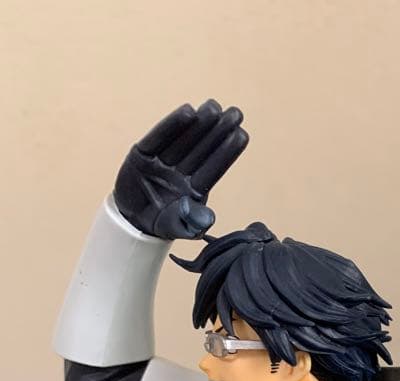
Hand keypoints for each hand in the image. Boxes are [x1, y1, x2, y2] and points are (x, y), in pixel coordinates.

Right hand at [113, 99, 247, 239]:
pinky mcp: (142, 155)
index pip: (214, 168)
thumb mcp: (178, 228)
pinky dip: (172, 125)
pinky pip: (158, 138)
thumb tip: (209, 217)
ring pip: (184, 140)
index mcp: (194, 189)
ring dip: (200, 123)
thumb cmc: (161, 224)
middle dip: (219, 131)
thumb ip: (194, 223)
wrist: (131, 222)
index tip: (242, 134)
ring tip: (215, 106)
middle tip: (236, 112)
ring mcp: (162, 162)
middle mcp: (181, 172)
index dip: (227, 151)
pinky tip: (188, 112)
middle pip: (202, 149)